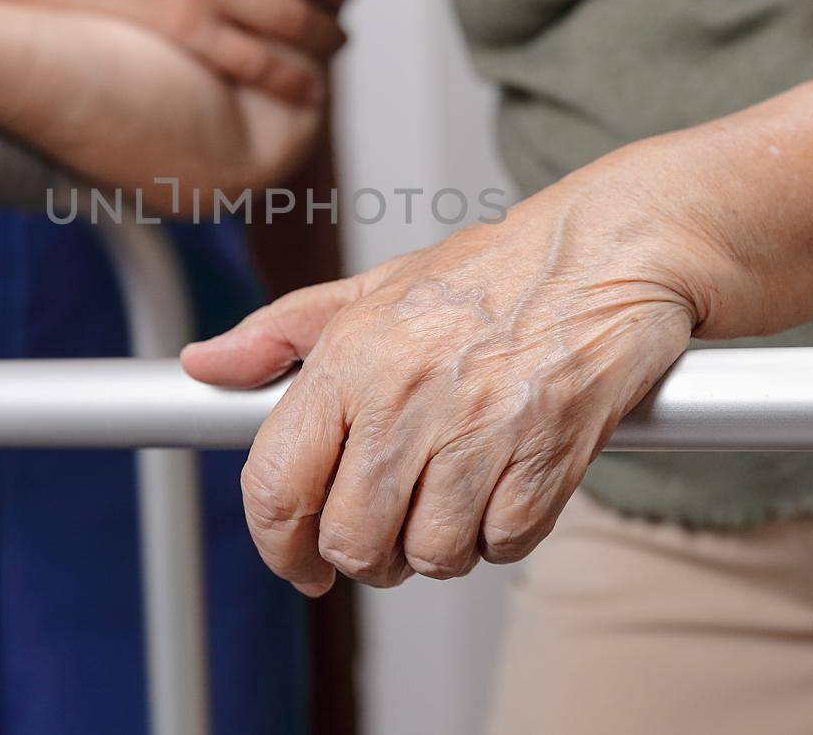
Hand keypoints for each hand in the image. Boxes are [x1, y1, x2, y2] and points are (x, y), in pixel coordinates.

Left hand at [183, 152, 734, 593]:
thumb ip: (281, 335)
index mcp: (352, 357)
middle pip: (350, 539)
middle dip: (364, 556)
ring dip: (438, 549)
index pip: (277, 483)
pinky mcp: (548, 457)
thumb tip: (205, 364)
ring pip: (428, 556)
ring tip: (454, 502)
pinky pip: (503, 545)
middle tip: (388, 533)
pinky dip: (502, 536)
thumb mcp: (371, 288)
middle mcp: (407, 397)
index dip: (277, 544)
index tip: (296, 561)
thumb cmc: (493, 272)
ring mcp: (479, 430)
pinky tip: (505, 490)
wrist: (607, 250)